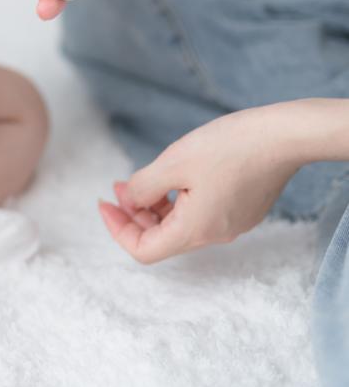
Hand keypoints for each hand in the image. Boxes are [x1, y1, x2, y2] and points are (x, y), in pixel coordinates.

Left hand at [97, 104, 302, 263]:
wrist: (282, 137)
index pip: (144, 250)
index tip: (105, 203)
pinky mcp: (243, 210)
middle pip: (162, 238)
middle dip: (135, 214)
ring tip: (144, 178)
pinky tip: (176, 175)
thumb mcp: (173, 164)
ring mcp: (232, 224)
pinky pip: (202, 214)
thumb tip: (128, 202)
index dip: (118, 229)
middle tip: (119, 186)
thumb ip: (143, 187)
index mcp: (194, 230)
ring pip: (182, 225)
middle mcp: (214, 235)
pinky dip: (179, 201)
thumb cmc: (228, 147)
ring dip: (156, 206)